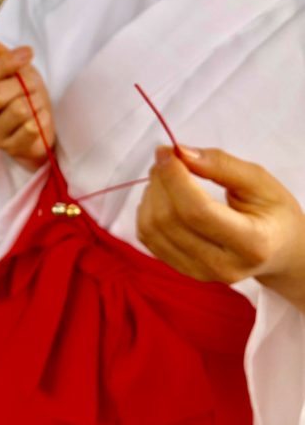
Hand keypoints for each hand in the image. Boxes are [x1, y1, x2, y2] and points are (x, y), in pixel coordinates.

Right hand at [0, 41, 54, 170]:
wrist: (36, 128)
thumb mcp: (13, 72)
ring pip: (18, 110)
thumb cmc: (20, 96)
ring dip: (35, 101)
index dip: (4, 63)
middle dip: (23, 84)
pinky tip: (40, 118)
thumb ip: (2, 58)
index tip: (28, 53)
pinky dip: (42, 118)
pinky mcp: (10, 150)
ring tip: (36, 102)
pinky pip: (31, 128)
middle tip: (34, 83)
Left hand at [137, 146, 304, 309]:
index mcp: (252, 243)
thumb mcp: (260, 182)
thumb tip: (181, 153)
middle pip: (169, 219)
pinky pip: (147, 238)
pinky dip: (146, 210)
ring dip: (150, 194)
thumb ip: (221, 165)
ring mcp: (199, 272)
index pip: (197, 211)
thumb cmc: (272, 213)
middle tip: (166, 158)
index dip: (174, 177)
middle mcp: (223, 266)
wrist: (277, 249)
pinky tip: (162, 197)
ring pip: (151, 229)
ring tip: (165, 176)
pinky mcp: (182, 270)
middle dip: (160, 181)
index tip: (167, 152)